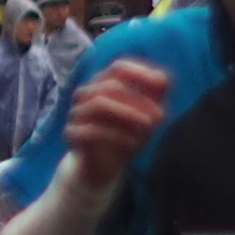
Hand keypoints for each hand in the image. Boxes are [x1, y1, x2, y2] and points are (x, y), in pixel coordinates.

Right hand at [60, 56, 168, 192]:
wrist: (103, 166)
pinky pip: (90, 130)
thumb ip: (156, 96)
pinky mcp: (72, 133)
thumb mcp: (147, 116)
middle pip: (111, 85)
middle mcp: (87, 94)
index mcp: (104, 84)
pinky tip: (133, 144)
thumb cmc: (126, 135)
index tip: (159, 84)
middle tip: (160, 117)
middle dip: (139, 100)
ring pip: (99, 103)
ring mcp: (76, 112)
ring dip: (128, 114)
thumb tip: (162, 78)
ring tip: (149, 128)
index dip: (139, 72)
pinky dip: (115, 136)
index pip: (119, 67)